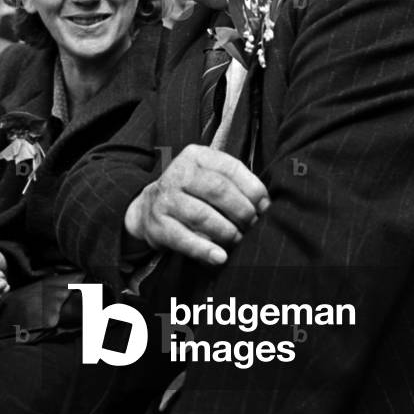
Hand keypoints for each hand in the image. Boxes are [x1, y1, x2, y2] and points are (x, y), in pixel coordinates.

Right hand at [124, 143, 269, 264]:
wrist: (148, 208)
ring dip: (227, 232)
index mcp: (196, 156)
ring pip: (202, 215)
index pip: (230, 168)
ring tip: (238, 241)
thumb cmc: (192, 193)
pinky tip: (220, 257)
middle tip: (252, 227)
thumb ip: (235, 185)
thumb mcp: (210, 177)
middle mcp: (179, 173)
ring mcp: (166, 198)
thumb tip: (265, 206)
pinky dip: (204, 250)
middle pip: (217, 190)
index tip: (265, 207)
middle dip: (242, 211)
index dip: (252, 189)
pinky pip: (184, 238)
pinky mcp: (158, 224)